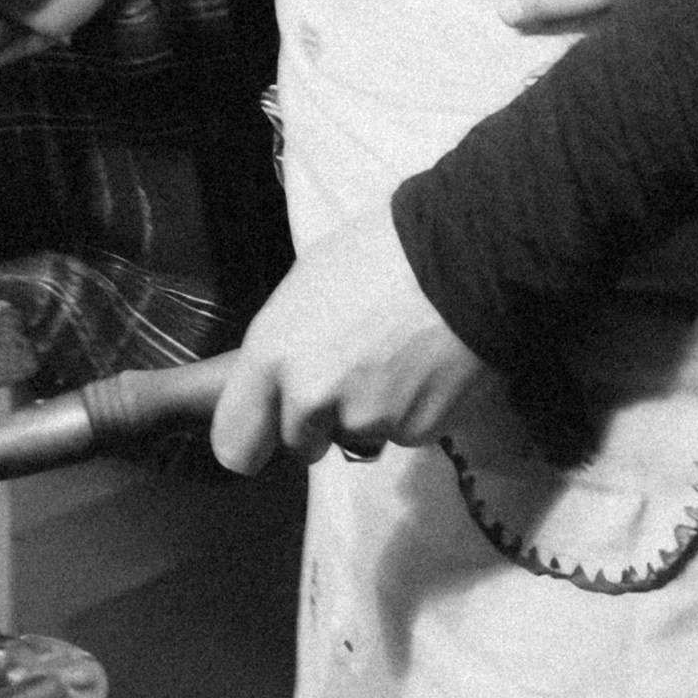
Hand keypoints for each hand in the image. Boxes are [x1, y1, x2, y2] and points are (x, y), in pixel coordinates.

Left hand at [213, 200, 489, 471]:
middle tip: (350, 376)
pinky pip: (403, 431)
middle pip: (300, 445)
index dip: (252, 438)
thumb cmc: (377, 252)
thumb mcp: (305, 287)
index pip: (234, 443)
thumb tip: (280, 381)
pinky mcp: (415, 430)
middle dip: (319, 423)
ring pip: (357, 437)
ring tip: (399, 358)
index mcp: (272, 355)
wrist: (463, 254)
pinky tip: (427, 365)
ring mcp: (365, 419)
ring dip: (371, 412)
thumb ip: (283, 347)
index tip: (269, 428)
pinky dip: (413, 409)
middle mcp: (310, 398)